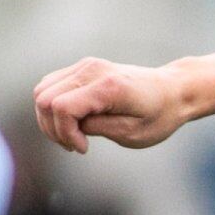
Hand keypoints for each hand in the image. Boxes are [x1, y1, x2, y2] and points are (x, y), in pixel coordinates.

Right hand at [34, 58, 195, 151]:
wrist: (172, 91)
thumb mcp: (131, 133)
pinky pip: (50, 86)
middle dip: (53, 129)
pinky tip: (74, 123)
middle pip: (44, 98)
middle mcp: (91, 70)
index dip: (64, 133)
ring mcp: (84, 66)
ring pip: (42, 91)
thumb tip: (68, 125)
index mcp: (107, 87)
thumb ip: (97, 128)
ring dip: (49, 119)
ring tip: (73, 136)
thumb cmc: (157, 115)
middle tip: (76, 146)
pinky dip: (53, 108)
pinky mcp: (82, 68)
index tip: (84, 149)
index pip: (62, 107)